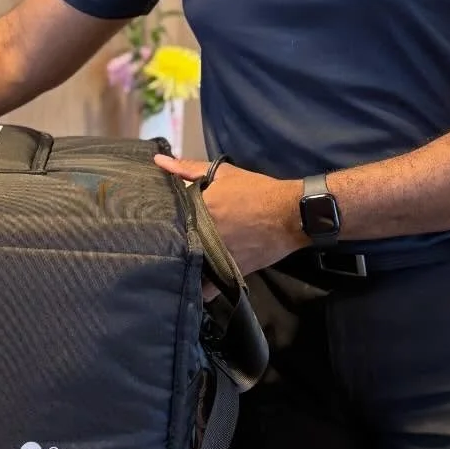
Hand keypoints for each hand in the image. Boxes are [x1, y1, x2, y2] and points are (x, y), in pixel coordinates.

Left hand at [153, 154, 305, 276]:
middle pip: (178, 243)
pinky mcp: (231, 271)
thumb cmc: (257, 191)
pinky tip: (196, 283)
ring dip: (184, 264)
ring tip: (177, 262)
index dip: (163, 219)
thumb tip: (158, 161)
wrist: (291, 213)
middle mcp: (205, 235)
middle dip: (172, 242)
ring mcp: (217, 255)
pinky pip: (209, 288)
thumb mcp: (224, 173)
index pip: (168, 217)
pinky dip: (202, 288)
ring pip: (191, 266)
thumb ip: (188, 168)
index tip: (160, 220)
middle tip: (166, 241)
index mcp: (199, 210)